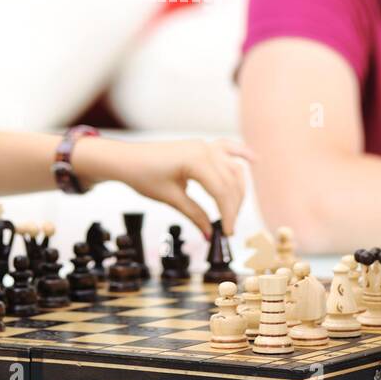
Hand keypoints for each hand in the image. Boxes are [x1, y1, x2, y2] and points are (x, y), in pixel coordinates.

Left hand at [71, 137, 253, 238]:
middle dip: (233, 206)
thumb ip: (194, 214)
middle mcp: (204, 149)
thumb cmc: (143, 176)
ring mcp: (204, 145)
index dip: (228, 214)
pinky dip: (240, 154)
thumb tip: (211, 234)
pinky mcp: (201, 147)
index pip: (221, 191)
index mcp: (196, 160)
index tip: (228, 233)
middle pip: (230, 181)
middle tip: (228, 228)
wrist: (126, 159)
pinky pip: (227, 148)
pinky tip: (254, 161)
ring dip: (237, 189)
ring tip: (234, 211)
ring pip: (232, 169)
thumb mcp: (170, 198)